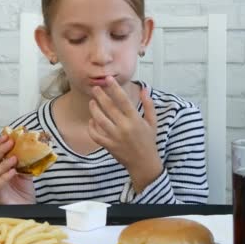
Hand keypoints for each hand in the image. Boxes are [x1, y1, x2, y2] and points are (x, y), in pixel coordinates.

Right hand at [0, 135, 35, 203]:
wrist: (27, 209)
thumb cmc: (24, 193)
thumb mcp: (26, 173)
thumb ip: (25, 161)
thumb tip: (32, 147)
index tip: (6, 135)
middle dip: (0, 149)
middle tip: (10, 142)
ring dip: (4, 163)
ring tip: (14, 157)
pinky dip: (5, 177)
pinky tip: (13, 172)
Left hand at [87, 76, 162, 191]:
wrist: (144, 163)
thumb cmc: (148, 141)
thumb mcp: (153, 122)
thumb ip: (149, 105)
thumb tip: (144, 89)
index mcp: (135, 120)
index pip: (123, 100)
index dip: (114, 88)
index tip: (108, 79)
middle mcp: (124, 127)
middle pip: (108, 107)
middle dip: (100, 95)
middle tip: (95, 88)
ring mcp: (115, 137)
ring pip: (99, 120)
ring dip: (94, 109)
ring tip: (92, 102)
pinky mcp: (109, 146)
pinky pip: (95, 135)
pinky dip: (91, 127)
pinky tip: (92, 121)